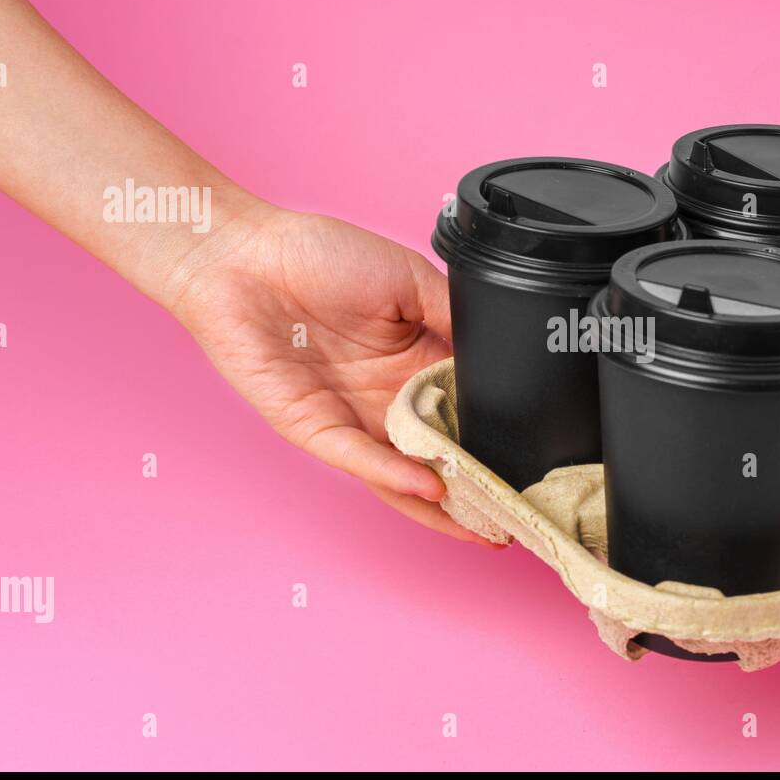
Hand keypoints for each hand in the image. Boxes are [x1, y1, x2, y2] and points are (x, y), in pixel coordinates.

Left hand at [166, 202, 488, 545]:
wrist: (245, 255)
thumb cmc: (318, 255)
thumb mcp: (410, 277)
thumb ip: (455, 317)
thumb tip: (502, 352)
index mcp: (415, 362)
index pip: (467, 411)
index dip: (497, 438)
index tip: (535, 462)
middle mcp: (387, 399)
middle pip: (442, 455)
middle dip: (479, 487)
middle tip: (522, 510)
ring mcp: (352, 419)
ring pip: (404, 476)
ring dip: (443, 504)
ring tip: (485, 524)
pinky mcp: (314, 429)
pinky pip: (359, 459)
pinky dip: (394, 476)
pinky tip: (430, 485)